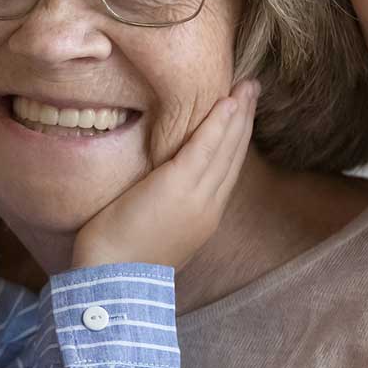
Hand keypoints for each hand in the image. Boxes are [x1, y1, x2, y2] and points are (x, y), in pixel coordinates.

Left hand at [70, 80, 257, 270]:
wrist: (114, 281)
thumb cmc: (120, 262)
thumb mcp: (155, 235)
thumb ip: (167, 212)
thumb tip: (160, 192)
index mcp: (203, 218)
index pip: (226, 172)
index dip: (236, 141)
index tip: (242, 116)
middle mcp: (208, 207)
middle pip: (233, 156)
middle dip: (245, 121)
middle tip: (253, 90)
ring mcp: (196, 196)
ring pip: (225, 148)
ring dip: (238, 114)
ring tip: (247, 86)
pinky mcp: (178, 186)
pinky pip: (204, 148)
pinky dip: (218, 124)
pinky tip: (229, 103)